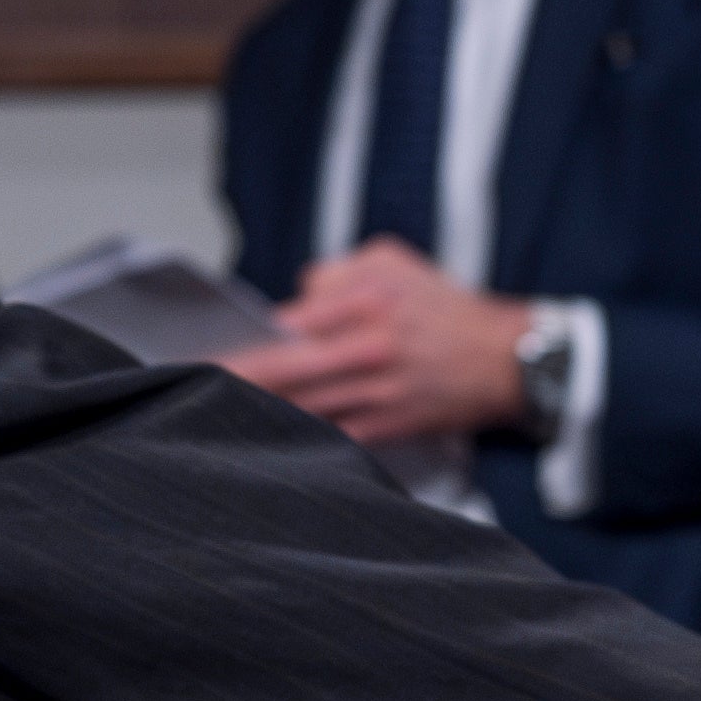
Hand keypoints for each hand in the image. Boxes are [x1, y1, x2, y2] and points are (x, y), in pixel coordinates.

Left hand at [224, 239, 534, 447]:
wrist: (509, 359)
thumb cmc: (446, 308)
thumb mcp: (393, 262)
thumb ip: (336, 272)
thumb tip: (295, 298)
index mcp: (368, 302)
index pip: (288, 324)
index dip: (243, 342)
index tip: (204, 351)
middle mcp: (370, 349)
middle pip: (284, 372)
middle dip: (234, 380)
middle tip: (190, 385)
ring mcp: (379, 394)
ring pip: (301, 409)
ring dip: (256, 412)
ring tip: (212, 414)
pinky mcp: (389, 426)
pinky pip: (330, 435)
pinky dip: (296, 436)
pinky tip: (265, 437)